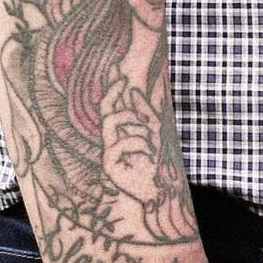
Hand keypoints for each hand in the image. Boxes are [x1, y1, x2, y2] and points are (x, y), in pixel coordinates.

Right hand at [99, 65, 161, 207]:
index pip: (111, 106)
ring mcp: (108, 152)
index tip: (117, 71)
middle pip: (104, 109)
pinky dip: (138, 144)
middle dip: (112, 93)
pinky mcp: (108, 164)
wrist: (157, 192)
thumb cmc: (155, 165)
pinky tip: (148, 155)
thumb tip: (132, 90)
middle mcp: (111, 140)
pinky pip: (120, 143)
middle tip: (122, 80)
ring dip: (135, 124)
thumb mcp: (154, 134)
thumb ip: (144, 114)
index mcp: (120, 133)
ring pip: (110, 122)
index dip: (112, 89)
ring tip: (150, 137)